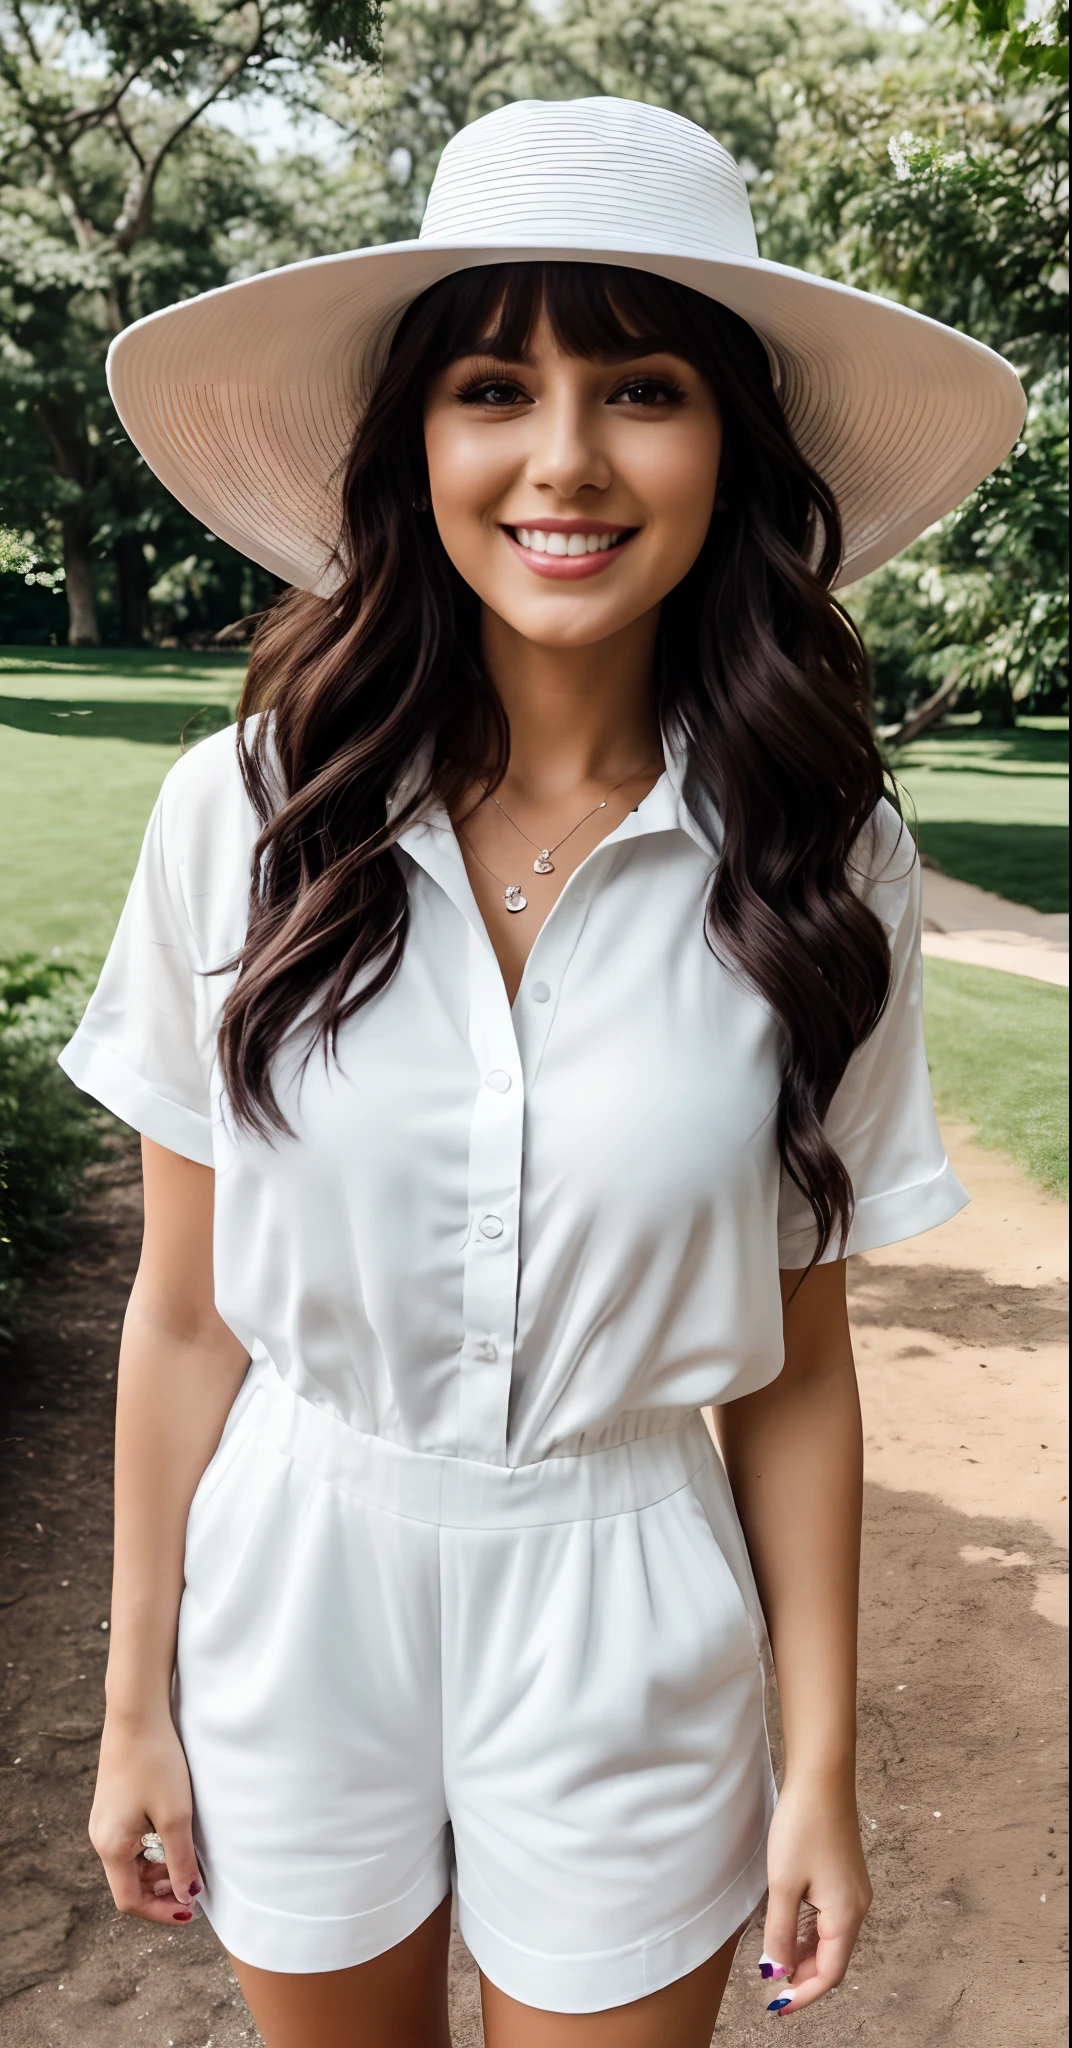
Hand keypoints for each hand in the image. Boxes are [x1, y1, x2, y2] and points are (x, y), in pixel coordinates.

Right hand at [89, 1711, 202, 1924]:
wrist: (137, 1715)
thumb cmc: (156, 1763)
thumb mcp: (175, 1816)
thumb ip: (180, 1862)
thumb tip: (187, 1897)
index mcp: (111, 1846)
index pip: (130, 1900)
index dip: (160, 1911)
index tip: (189, 1911)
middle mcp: (100, 1837)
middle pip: (128, 1883)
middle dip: (160, 1891)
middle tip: (192, 1887)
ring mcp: (104, 1820)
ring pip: (130, 1862)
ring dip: (157, 1870)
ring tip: (186, 1863)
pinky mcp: (112, 1805)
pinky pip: (130, 1841)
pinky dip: (151, 1849)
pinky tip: (173, 1837)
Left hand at [759, 1774, 871, 2013]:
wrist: (822, 1777)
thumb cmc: (803, 1826)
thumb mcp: (783, 1883)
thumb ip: (781, 1932)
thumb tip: (777, 1970)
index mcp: (846, 1915)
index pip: (829, 1974)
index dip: (803, 1994)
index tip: (777, 2007)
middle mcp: (856, 1907)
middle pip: (832, 1959)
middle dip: (803, 1977)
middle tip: (771, 1988)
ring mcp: (853, 1891)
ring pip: (830, 1939)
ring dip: (804, 1955)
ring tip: (775, 1962)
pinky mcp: (844, 1876)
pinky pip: (829, 1918)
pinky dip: (809, 1932)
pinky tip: (788, 1931)